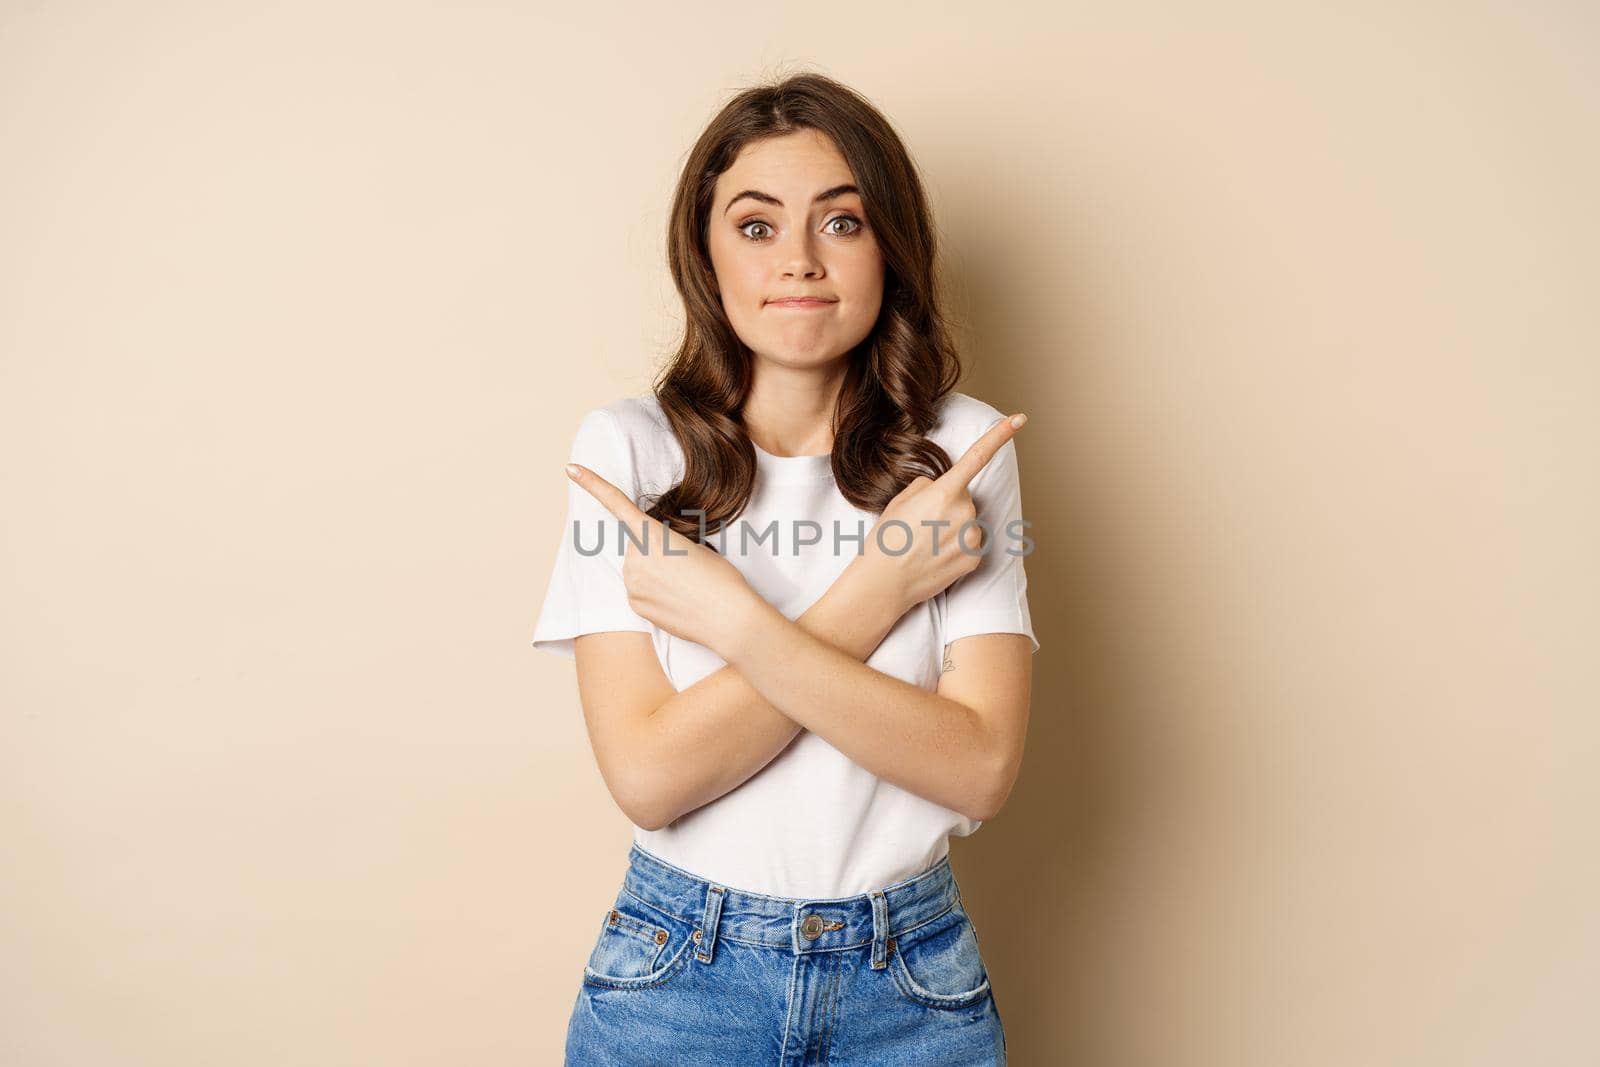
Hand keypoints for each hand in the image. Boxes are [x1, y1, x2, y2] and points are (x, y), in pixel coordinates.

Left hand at [565, 462, 762, 654]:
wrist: (729, 619)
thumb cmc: (721, 579)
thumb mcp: (697, 546)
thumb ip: (667, 542)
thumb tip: (657, 554)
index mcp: (653, 534)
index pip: (616, 503)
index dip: (592, 484)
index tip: (571, 469)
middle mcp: (635, 557)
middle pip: (637, 546)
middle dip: (655, 552)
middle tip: (685, 567)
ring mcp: (632, 583)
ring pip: (637, 570)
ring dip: (655, 574)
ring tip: (684, 587)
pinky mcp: (634, 605)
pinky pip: (639, 592)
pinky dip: (655, 595)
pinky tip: (677, 601)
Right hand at [860, 412, 1027, 614]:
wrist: (884, 583)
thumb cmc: (887, 539)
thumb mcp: (901, 500)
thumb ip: (927, 485)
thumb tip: (942, 489)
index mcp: (944, 491)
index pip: (977, 456)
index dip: (1000, 435)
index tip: (1020, 419)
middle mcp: (964, 511)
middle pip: (964, 498)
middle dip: (947, 505)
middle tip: (920, 525)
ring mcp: (972, 537)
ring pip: (968, 523)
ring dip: (952, 529)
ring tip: (925, 544)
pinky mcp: (975, 560)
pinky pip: (969, 545)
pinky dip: (955, 549)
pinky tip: (935, 558)